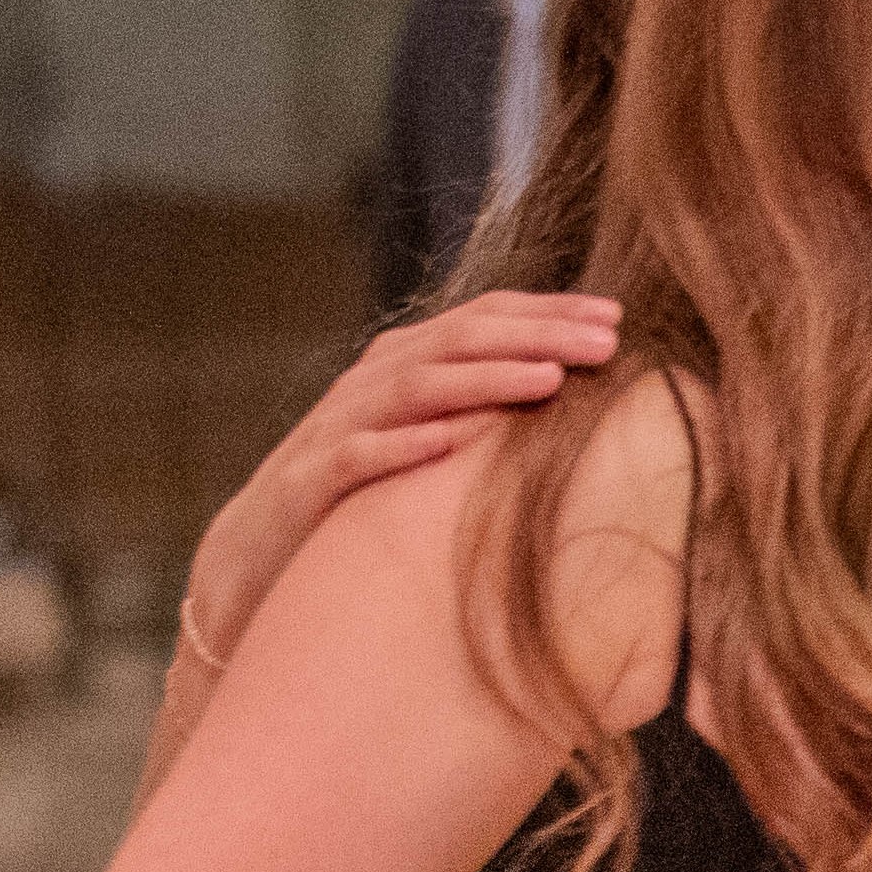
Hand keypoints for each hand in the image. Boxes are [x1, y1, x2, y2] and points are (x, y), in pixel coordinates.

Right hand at [182, 292, 621, 664]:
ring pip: (414, 389)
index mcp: (403, 369)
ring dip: (483, 380)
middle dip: (534, 335)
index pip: (479, 320)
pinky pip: (355, 456)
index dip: (546, 312)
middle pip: (457, 341)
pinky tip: (448, 442)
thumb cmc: (363, 502)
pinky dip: (401, 445)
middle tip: (605, 341)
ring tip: (548, 379)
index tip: (616, 317)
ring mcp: (336, 430)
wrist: (255, 560)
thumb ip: (485, 413)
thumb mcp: (428, 446)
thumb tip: (577, 397)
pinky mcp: (307, 484)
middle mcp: (371, 387)